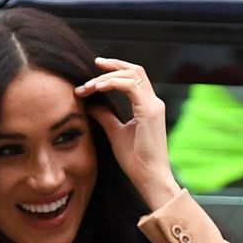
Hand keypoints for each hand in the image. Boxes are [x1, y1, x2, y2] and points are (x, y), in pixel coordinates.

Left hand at [73, 57, 180, 207]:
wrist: (149, 178)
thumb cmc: (136, 161)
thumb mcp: (116, 134)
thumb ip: (106, 117)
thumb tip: (91, 105)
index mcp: (147, 106)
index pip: (133, 78)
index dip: (115, 70)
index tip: (95, 71)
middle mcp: (153, 102)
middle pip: (134, 70)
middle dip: (113, 65)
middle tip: (93, 64)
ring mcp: (153, 105)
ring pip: (132, 74)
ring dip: (108, 76)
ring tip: (89, 84)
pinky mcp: (150, 112)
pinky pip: (130, 87)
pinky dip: (113, 84)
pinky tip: (98, 88)